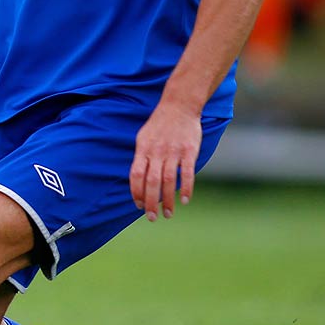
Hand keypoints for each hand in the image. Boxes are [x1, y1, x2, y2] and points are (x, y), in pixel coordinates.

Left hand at [130, 99, 201, 220]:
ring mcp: (173, 151)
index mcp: (143, 149)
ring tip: (168, 213)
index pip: (136, 175)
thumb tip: (137, 180)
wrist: (179, 106)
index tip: (139, 205)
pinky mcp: (189, 151)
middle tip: (152, 218)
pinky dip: (186, 187)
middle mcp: (157, 152)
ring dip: (167, 199)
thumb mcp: (143, 137)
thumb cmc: (159, 124)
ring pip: (169, 180)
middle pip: (152, 182)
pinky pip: (187, 172)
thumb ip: (141, 158)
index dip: (136, 192)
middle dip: (151, 202)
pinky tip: (185, 200)